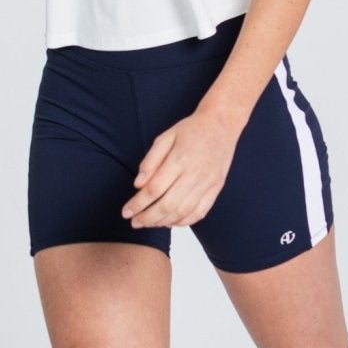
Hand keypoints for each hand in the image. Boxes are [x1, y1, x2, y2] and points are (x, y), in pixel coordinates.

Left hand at [122, 107, 240, 229]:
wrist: (221, 124)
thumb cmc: (190, 130)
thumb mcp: (166, 137)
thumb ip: (150, 160)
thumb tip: (138, 185)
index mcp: (180, 159)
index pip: (154, 189)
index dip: (138, 204)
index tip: (126, 212)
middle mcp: (195, 174)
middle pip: (168, 204)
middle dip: (147, 217)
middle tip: (134, 222)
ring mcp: (208, 183)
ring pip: (183, 212)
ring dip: (163, 222)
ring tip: (149, 223)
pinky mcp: (216, 188)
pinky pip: (200, 212)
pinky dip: (184, 222)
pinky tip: (170, 222)